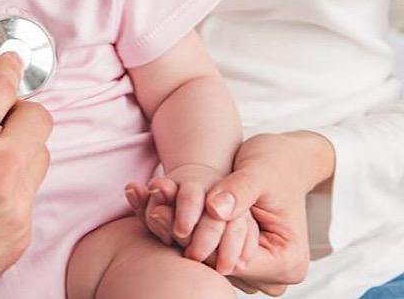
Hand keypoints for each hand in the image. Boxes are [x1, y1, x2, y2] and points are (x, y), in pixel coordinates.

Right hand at [0, 53, 52, 298]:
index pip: (2, 84)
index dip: (7, 68)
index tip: (10, 64)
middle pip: (37, 117)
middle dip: (19, 113)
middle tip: (0, 119)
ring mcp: (12, 203)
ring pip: (39, 157)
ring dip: (20, 151)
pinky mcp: (19, 235)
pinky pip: (28, 196)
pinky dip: (12, 190)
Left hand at [127, 132, 329, 295]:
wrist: (285, 160)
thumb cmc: (276, 164)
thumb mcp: (259, 172)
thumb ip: (239, 191)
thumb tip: (215, 209)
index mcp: (287, 262)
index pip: (229, 263)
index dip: (195, 239)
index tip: (161, 212)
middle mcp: (272, 278)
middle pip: (216, 265)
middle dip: (183, 238)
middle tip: (151, 210)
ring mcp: (255, 271)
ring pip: (209, 259)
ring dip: (181, 236)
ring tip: (153, 208)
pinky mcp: (238, 258)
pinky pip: (209, 251)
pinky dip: (189, 232)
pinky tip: (163, 210)